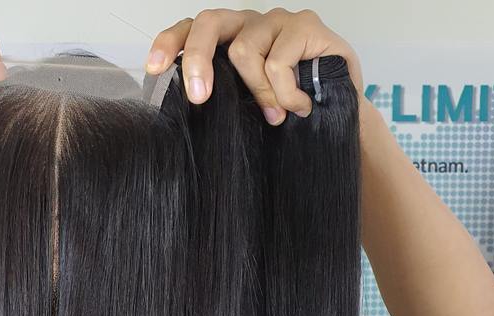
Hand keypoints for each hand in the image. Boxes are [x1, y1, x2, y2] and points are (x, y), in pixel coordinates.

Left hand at [146, 8, 362, 124]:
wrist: (340, 112)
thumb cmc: (288, 110)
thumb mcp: (245, 108)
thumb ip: (222, 99)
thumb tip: (185, 114)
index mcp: (227, 38)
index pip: (190, 29)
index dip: (169, 43)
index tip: (153, 69)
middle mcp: (248, 23)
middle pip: (209, 23)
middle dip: (197, 60)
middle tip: (200, 98)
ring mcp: (277, 20)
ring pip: (244, 50)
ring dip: (258, 93)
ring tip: (277, 116)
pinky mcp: (305, 24)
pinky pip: (278, 60)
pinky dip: (284, 93)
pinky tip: (299, 106)